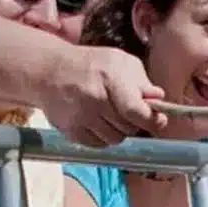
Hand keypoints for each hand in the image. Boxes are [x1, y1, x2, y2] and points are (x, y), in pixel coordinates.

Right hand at [41, 45, 166, 146]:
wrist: (48, 70)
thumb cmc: (91, 65)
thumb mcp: (120, 62)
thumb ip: (142, 82)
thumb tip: (159, 98)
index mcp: (110, 80)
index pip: (138, 112)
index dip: (153, 121)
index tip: (158, 120)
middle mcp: (95, 100)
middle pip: (129, 129)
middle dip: (133, 122)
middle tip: (124, 109)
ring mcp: (81, 116)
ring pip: (115, 140)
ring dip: (117, 131)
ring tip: (108, 114)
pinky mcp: (70, 130)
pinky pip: (98, 145)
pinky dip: (101, 137)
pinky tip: (95, 121)